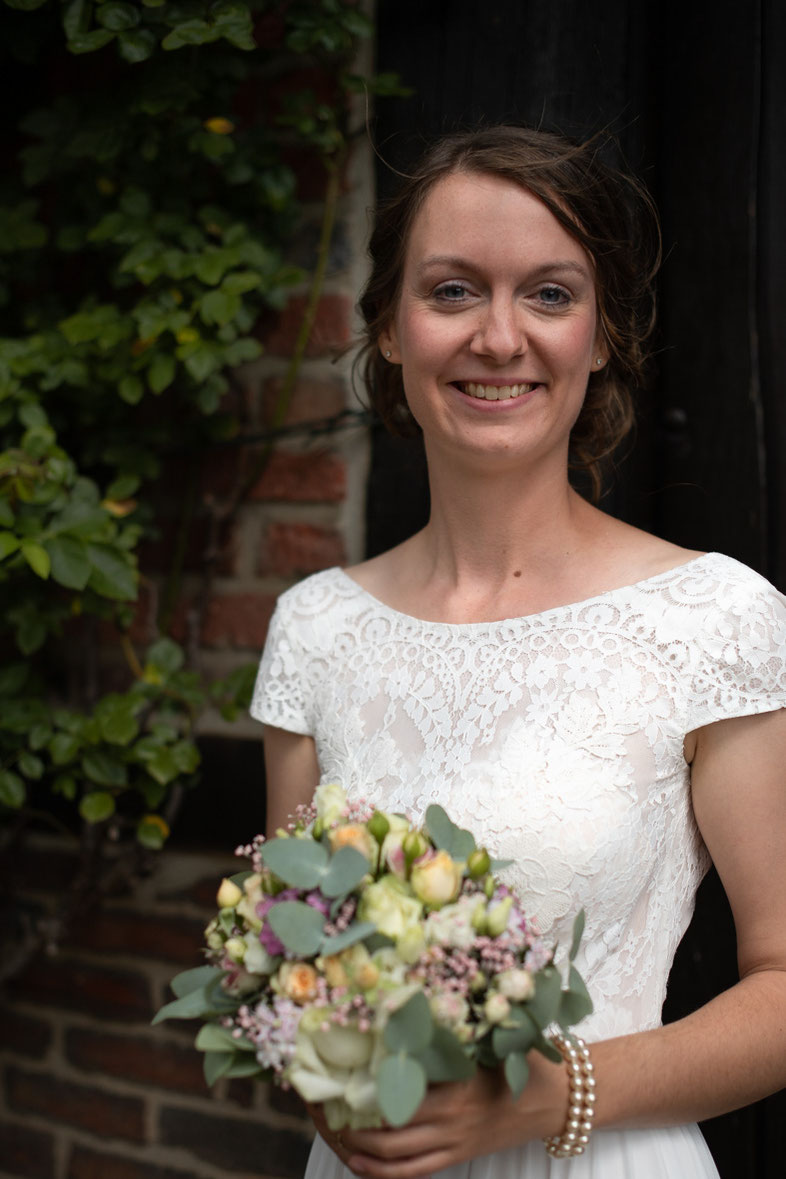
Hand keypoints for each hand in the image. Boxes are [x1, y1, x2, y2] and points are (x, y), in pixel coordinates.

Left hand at [309, 1053, 566, 1178]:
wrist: (555, 1099)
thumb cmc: (521, 1060)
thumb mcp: (486, 1042)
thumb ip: (449, 1036)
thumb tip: (407, 1016)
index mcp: (454, 1087)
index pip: (398, 1092)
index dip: (363, 1090)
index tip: (337, 1077)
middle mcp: (449, 1119)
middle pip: (389, 1130)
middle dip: (353, 1123)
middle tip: (327, 1108)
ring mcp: (453, 1142)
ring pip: (396, 1157)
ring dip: (363, 1149)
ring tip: (337, 1136)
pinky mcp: (458, 1156)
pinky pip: (415, 1173)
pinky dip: (384, 1173)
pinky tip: (361, 1164)